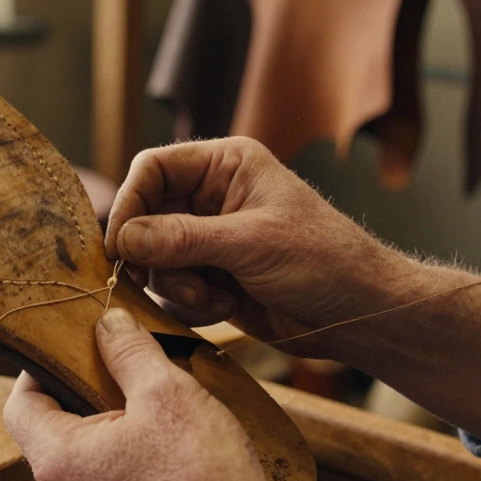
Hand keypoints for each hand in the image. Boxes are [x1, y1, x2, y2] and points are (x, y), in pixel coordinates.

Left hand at [4, 308, 319, 480]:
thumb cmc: (202, 478)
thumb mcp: (167, 392)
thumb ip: (129, 350)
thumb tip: (108, 322)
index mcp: (58, 460)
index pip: (20, 403)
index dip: (40, 368)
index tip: (74, 348)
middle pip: (52, 430)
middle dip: (83, 394)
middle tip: (123, 370)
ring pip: (83, 460)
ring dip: (109, 429)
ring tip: (153, 408)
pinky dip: (126, 461)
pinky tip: (168, 450)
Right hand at [105, 137, 480, 438]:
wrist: (361, 314)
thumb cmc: (324, 262)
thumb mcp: (250, 244)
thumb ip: (182, 239)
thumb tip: (124, 238)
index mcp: (226, 166)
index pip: (153, 168)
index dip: (129, 202)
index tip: (119, 244)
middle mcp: (212, 197)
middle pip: (145, 216)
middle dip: (152, 253)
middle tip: (162, 279)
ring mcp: (210, 239)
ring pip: (154, 257)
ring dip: (175, 283)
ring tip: (212, 295)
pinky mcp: (212, 277)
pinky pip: (173, 288)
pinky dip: (189, 303)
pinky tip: (224, 307)